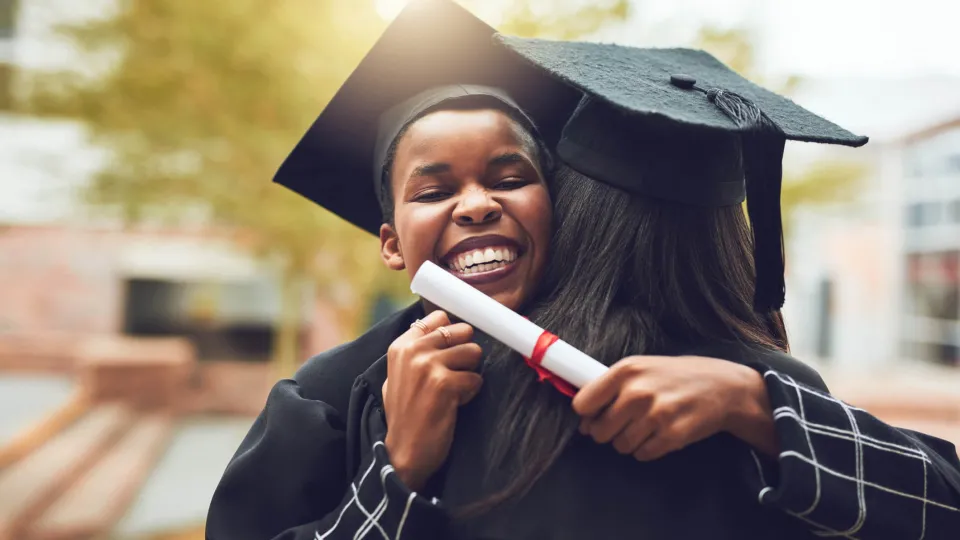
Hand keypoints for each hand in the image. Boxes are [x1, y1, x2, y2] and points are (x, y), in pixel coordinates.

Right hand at [382, 310, 482, 490]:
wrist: (403, 453)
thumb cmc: (405, 416)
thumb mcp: (398, 376)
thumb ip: (415, 351)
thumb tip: (441, 329)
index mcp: (400, 346)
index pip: (438, 318)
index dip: (452, 334)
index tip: (451, 351)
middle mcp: (413, 351)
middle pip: (461, 331)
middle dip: (465, 353)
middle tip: (454, 375)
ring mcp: (428, 365)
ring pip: (473, 352)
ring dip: (469, 373)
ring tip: (453, 392)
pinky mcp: (445, 384)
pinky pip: (476, 379)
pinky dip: (470, 393)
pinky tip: (454, 406)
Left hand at [572, 355, 775, 460]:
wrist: (723, 387)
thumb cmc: (676, 376)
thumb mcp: (642, 367)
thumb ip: (611, 387)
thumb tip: (584, 419)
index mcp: (626, 370)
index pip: (582, 404)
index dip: (588, 414)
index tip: (596, 415)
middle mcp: (637, 392)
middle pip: (598, 431)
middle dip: (608, 431)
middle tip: (625, 423)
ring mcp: (655, 415)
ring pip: (619, 446)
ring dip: (629, 441)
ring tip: (646, 426)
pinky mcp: (672, 436)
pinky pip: (642, 455)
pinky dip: (647, 449)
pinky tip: (659, 434)